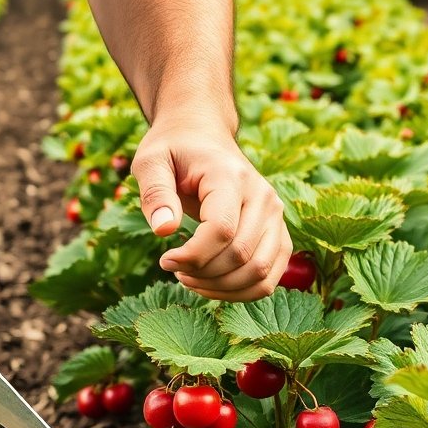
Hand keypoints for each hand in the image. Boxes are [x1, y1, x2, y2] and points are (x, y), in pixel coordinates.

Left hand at [131, 118, 290, 301]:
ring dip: (220, 288)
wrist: (202, 136)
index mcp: (231, 177)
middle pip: (241, 256)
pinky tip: (210, 284)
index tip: (164, 260)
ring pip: (260, 273)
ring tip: (189, 278)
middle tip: (173, 270)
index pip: (222, 230)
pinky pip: (269, 277)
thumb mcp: (150, 161)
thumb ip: (155, 193)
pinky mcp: (277, 233)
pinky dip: (240, 292)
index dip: (191, 256)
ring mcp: (275, 216)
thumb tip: (164, 230)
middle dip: (202, 274)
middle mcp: (263, 197)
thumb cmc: (173, 150)